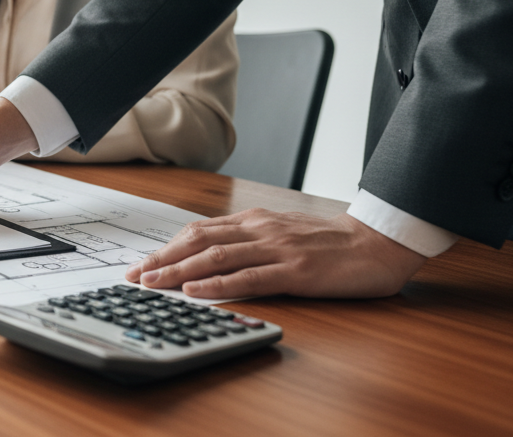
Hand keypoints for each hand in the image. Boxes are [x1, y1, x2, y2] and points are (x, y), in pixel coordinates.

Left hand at [124, 210, 428, 298]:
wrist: (378, 243)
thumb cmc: (332, 243)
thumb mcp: (283, 234)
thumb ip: (251, 241)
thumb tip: (212, 255)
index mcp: (256, 221)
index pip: (200, 231)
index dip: (168, 248)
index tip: (143, 264)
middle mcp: (261, 230)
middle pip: (199, 241)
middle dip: (163, 259)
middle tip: (134, 276)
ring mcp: (277, 249)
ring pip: (217, 257)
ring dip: (180, 271)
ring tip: (153, 283)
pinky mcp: (296, 271)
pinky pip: (249, 277)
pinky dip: (218, 284)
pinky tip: (196, 291)